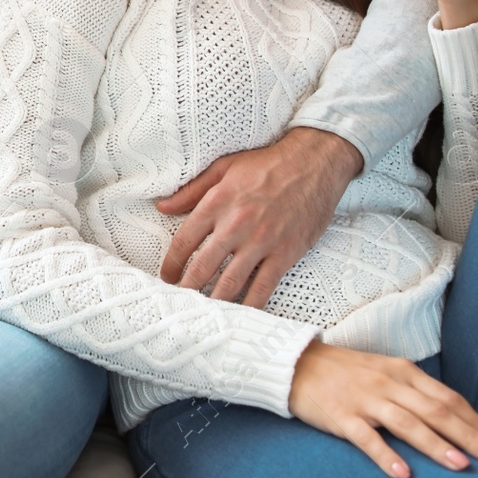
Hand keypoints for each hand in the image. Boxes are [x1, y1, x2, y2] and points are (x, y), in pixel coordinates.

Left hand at [157, 127, 362, 305]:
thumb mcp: (224, 167)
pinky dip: (250, 304)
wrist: (314, 164)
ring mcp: (261, 242)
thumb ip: (192, 190)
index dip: (171, 263)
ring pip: (230, 282)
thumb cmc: (268, 163)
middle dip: (187, 288)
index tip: (166, 276)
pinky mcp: (285, 254)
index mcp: (217, 202)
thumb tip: (163, 207)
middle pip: (202, 267)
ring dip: (213, 301)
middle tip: (179, 301)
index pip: (184, 241)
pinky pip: (263, 287)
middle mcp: (236, 225)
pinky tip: (240, 314)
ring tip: (202, 312)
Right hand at [289, 340, 477, 477]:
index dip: (476, 420)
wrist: (297, 363)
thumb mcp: (385, 372)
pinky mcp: (342, 416)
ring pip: (407, 423)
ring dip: (435, 444)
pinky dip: (385, 455)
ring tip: (460, 465)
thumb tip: (451, 418)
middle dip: (469, 435)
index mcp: (403, 372)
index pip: (448, 398)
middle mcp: (388, 384)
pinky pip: (367, 438)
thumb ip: (414, 392)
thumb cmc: (346, 372)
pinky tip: (402, 474)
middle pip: (435, 411)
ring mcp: (365, 400)